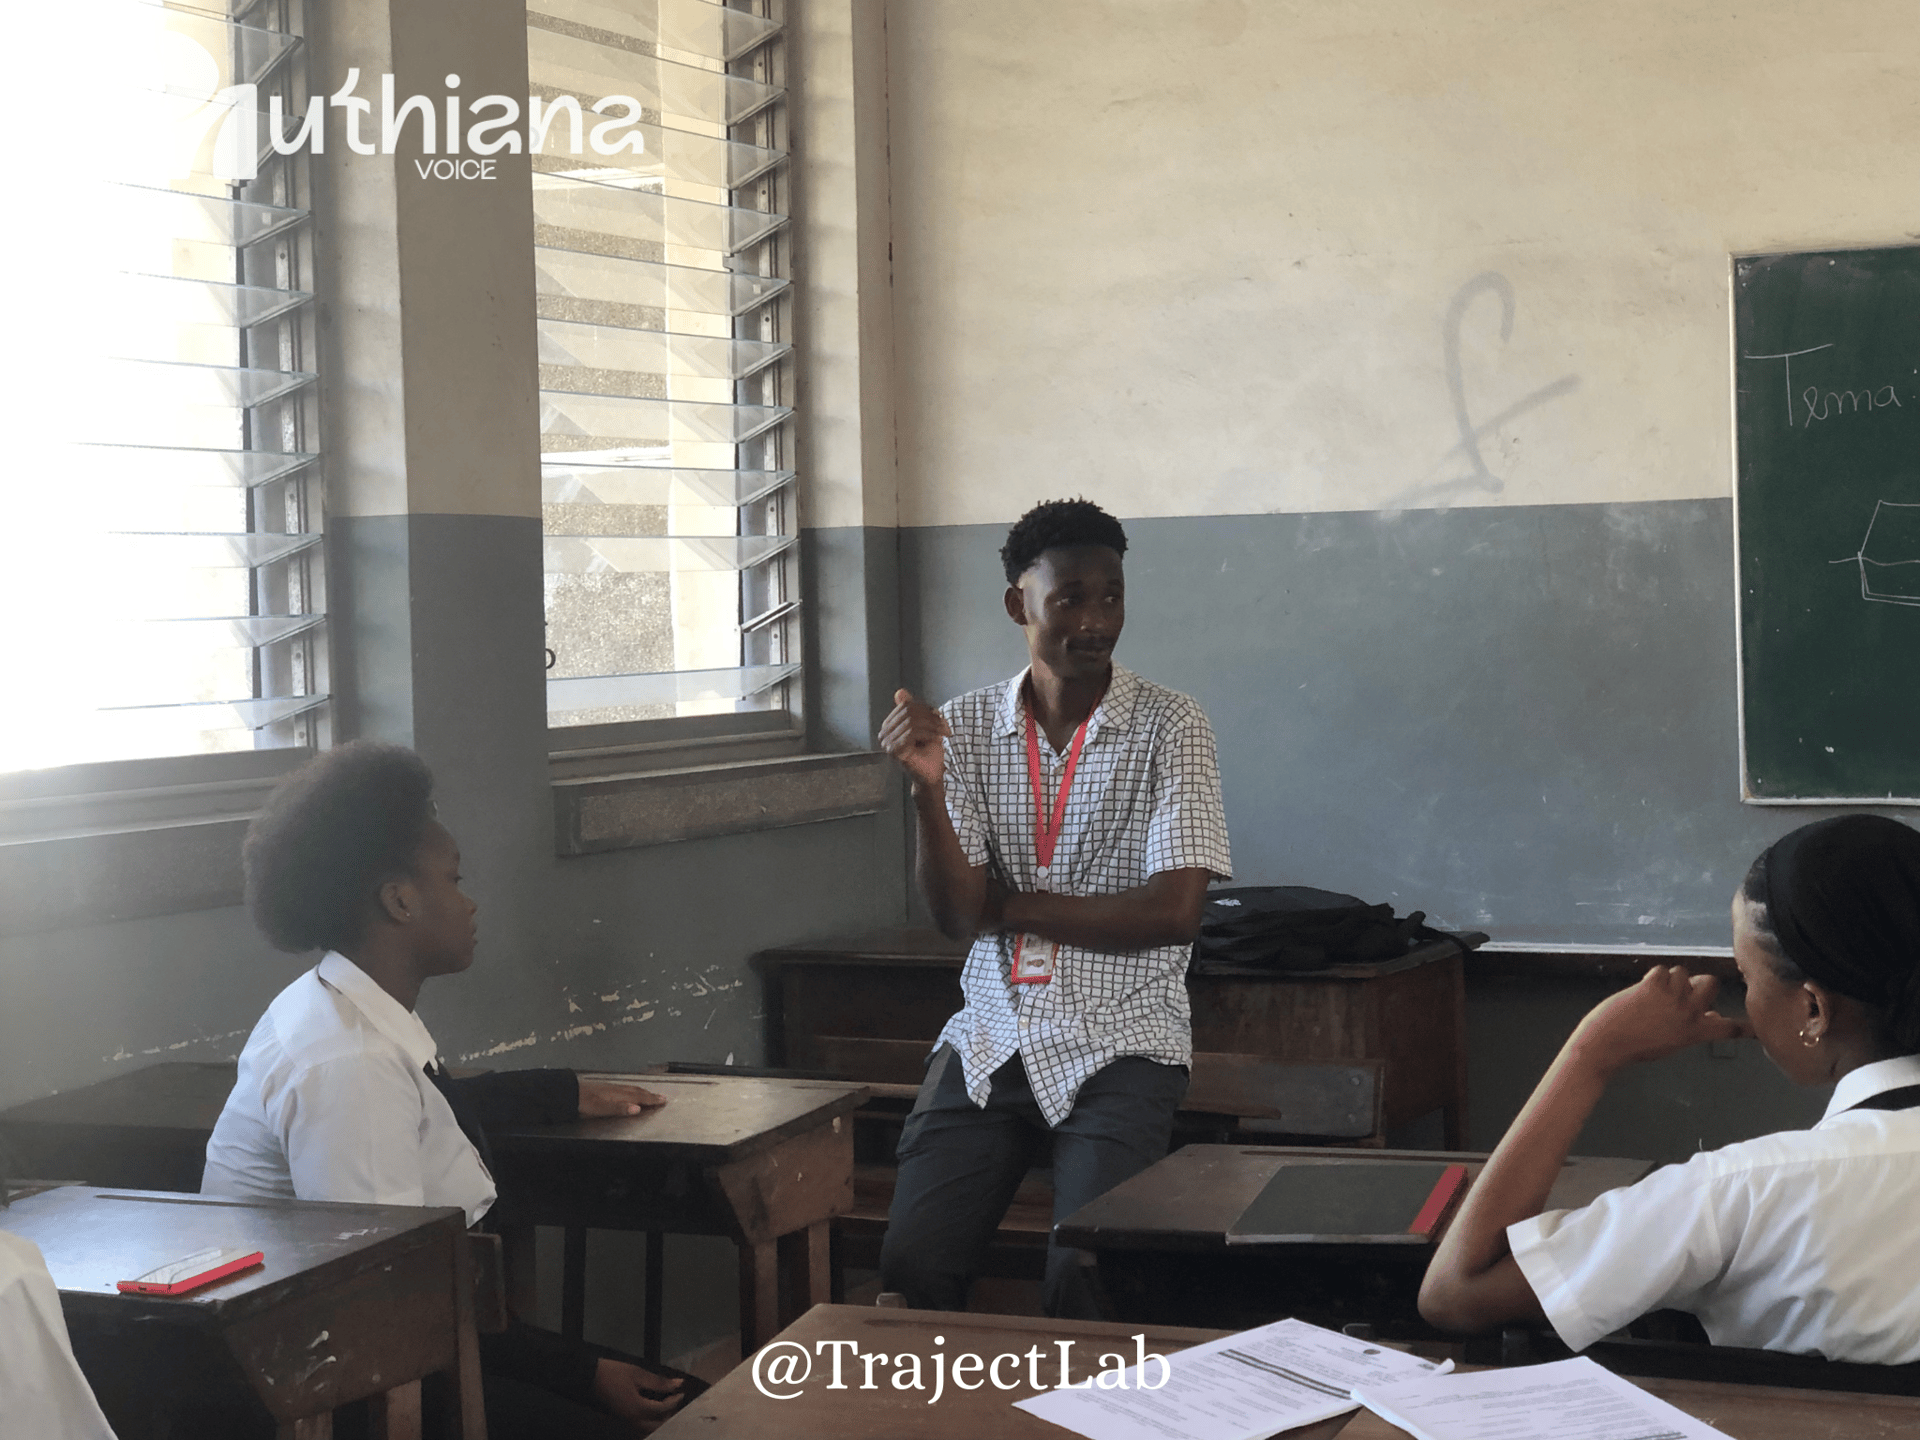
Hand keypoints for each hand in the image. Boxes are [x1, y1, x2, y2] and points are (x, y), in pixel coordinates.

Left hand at [578, 1080, 667, 1117]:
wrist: (568, 1094)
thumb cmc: (583, 1102)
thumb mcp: (602, 1108)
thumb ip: (620, 1108)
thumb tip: (638, 1108)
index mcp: (618, 1094)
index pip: (639, 1097)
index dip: (651, 1099)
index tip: (663, 1100)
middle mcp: (616, 1089)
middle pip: (637, 1091)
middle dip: (650, 1094)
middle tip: (661, 1097)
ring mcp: (610, 1088)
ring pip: (631, 1089)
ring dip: (642, 1092)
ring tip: (649, 1094)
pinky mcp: (604, 1088)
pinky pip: (624, 1088)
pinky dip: (632, 1090)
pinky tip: (628, 1092)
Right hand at [591, 1357, 685, 1434]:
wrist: (588, 1377)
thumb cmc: (613, 1373)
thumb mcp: (638, 1374)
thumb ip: (659, 1382)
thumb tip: (678, 1384)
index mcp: (638, 1409)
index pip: (663, 1409)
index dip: (675, 1401)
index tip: (681, 1393)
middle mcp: (632, 1420)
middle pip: (657, 1426)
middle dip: (669, 1415)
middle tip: (674, 1402)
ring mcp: (625, 1422)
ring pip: (647, 1430)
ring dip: (659, 1422)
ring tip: (665, 1409)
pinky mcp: (620, 1420)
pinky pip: (638, 1428)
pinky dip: (648, 1423)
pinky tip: (650, 1413)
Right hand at [878, 688, 950, 790]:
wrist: (932, 774)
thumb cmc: (928, 751)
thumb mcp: (924, 725)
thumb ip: (913, 709)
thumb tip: (899, 691)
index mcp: (888, 726)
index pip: (906, 706)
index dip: (925, 708)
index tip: (940, 717)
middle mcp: (884, 734)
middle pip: (909, 712)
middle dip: (931, 717)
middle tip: (945, 727)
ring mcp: (887, 743)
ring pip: (912, 722)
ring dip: (932, 727)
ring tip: (942, 734)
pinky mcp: (894, 751)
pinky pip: (912, 733)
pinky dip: (928, 734)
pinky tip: (936, 740)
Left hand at [1566, 965, 1752, 1076]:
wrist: (1605, 1046)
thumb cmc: (1634, 1046)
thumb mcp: (1672, 1042)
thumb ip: (1692, 1027)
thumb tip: (1709, 1014)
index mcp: (1695, 1033)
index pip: (1728, 1028)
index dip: (1746, 1026)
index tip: (1763, 1027)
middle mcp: (1689, 1015)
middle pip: (1710, 982)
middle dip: (1698, 982)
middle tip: (1681, 992)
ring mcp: (1672, 999)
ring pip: (1682, 972)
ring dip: (1670, 979)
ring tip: (1653, 996)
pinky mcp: (1653, 987)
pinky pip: (1661, 969)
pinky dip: (1651, 976)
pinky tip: (1641, 991)